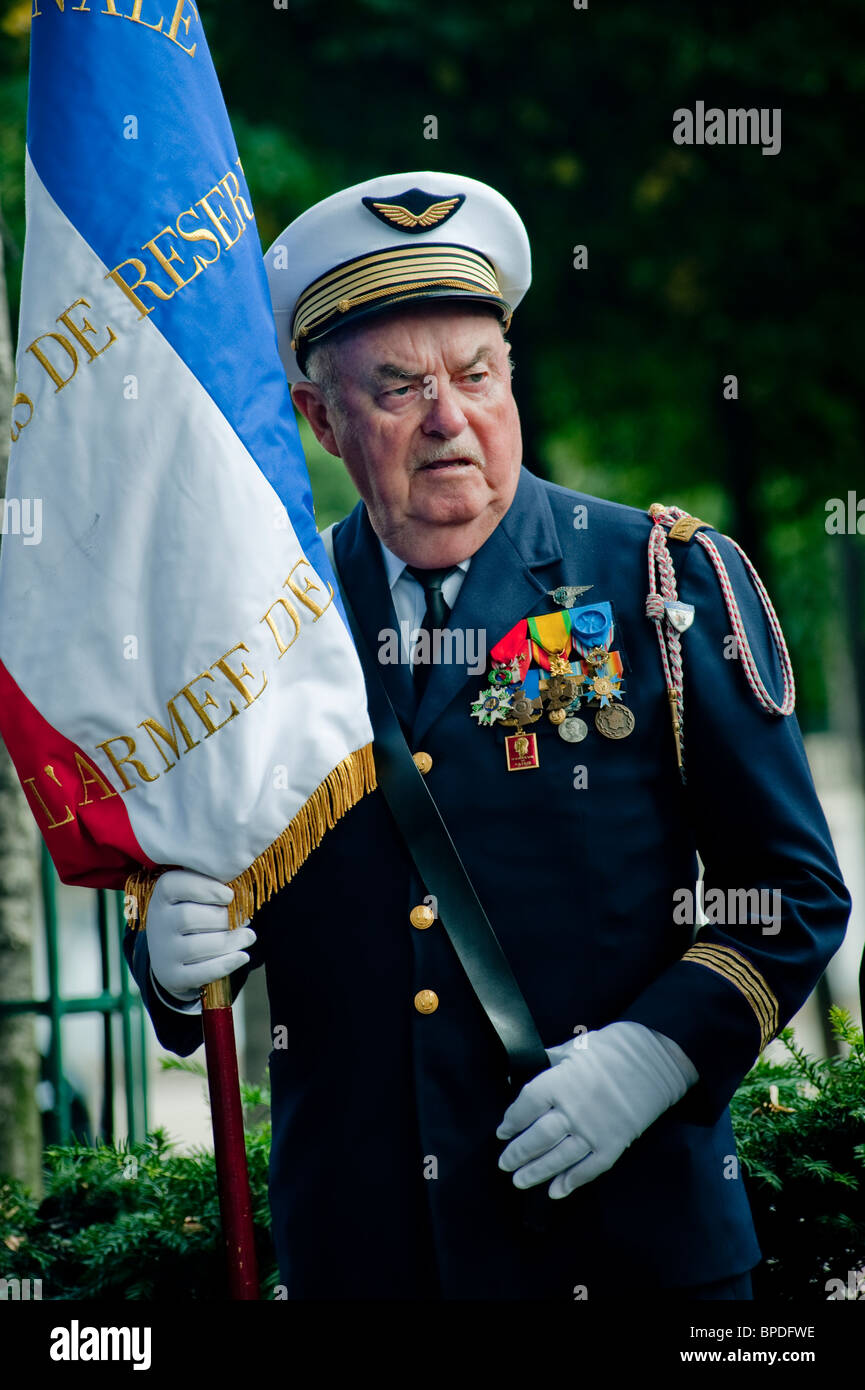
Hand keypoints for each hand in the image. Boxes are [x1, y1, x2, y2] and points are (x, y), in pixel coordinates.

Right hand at [146, 870, 255, 1001]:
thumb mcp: (199, 895)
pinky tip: (243, 956)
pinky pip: (199, 972)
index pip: (176, 885)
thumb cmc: (196, 914)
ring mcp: (163, 952)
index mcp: (163, 895)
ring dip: (229, 941)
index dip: (206, 889)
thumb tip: (244, 891)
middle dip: (222, 918)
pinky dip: (225, 964)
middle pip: (189, 917)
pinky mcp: (172, 976)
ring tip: (249, 936)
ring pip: (195, 946)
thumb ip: (216, 887)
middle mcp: (158, 922)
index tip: (229, 895)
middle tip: (243, 920)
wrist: (174, 955)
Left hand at [496, 1022, 695, 1199]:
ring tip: (519, 1181)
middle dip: (518, 1153)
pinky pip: (590, 1168)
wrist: (659, 1059)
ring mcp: (595, 1130)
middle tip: (504, 1163)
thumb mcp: (577, 1046)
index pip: (526, 1106)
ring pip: (559, 1157)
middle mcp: (574, 1110)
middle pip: (537, 1137)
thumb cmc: (615, 1047)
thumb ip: (551, 1060)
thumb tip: (529, 1067)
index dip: (512, 1121)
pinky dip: (572, 1181)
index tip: (503, 1131)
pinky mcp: (615, 1143)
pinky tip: (556, 1191)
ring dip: (537, 1172)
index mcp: (561, 1081)